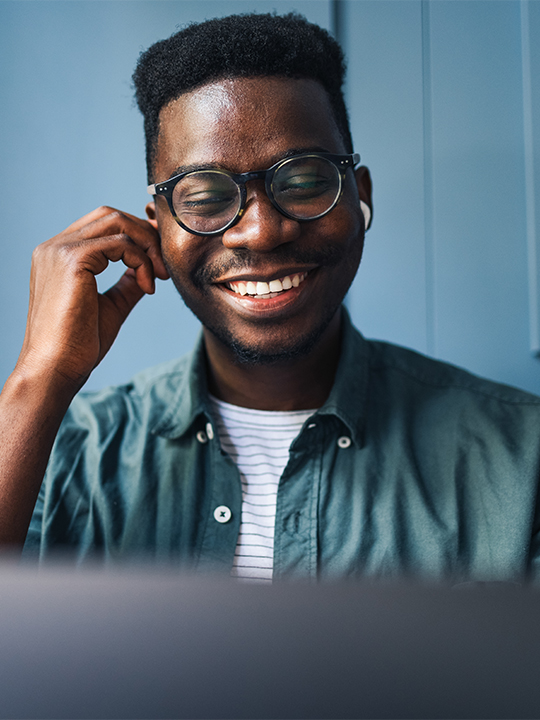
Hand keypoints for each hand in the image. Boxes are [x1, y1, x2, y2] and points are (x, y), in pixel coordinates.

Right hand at [15, 206, 169, 390]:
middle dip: (145, 235)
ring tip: (158, 277)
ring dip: (147, 246)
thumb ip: (127, 283)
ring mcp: (60, 250)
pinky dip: (141, 261)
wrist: (56, 369)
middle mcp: (54, 246)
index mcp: (58, 255)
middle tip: (163, 267)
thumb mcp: (110, 306)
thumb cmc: (78, 346)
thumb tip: (147, 270)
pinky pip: (120, 244)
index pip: (102, 224)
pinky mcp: (73, 260)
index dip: (137, 235)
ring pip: (117, 222)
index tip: (159, 259)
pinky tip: (147, 287)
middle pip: (111, 215)